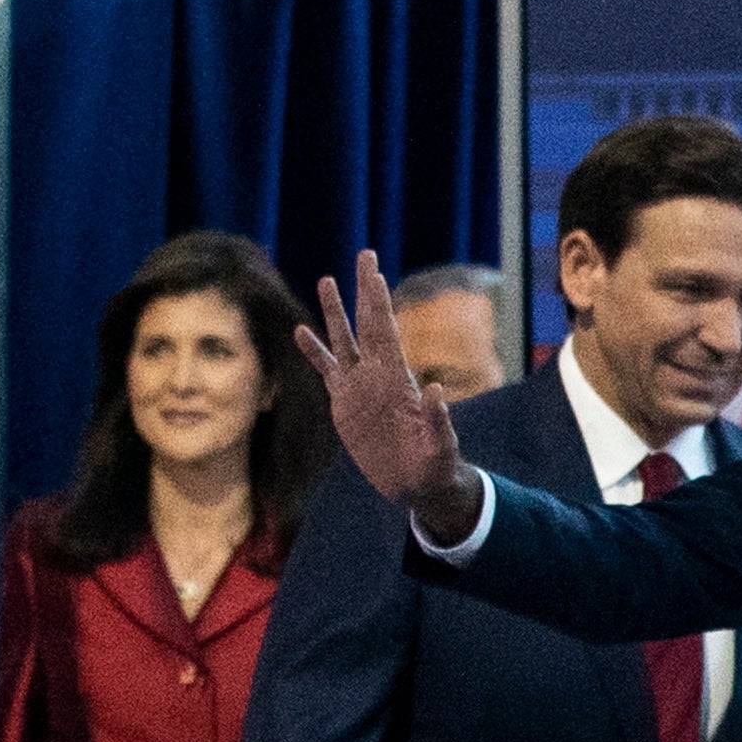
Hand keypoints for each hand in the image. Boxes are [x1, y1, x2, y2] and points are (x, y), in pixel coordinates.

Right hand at [293, 250, 482, 533]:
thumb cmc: (435, 468)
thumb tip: (438, 391)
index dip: (379, 300)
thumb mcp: (440, 448)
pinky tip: (300, 331)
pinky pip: (326, 371)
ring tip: (326, 280)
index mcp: (399, 381)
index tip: (375, 270)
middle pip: (367, 323)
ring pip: (344, 341)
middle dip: (364, 290)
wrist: (417, 486)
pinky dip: (314, 352)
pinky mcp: (345, 405)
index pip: (386, 331)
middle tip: (365, 254)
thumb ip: (439, 422)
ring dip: (334, 312)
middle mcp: (378, 376)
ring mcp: (360, 388)